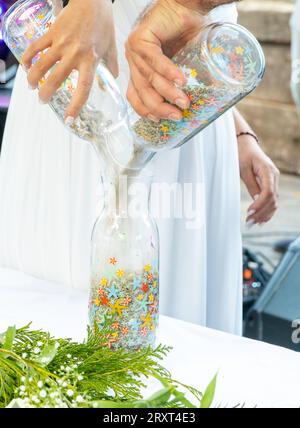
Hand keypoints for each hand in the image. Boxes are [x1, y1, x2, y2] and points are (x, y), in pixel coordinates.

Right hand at [22, 0, 117, 120]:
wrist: (92, 0)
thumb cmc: (103, 24)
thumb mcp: (111, 48)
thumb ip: (111, 68)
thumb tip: (108, 85)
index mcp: (91, 61)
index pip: (83, 89)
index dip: (75, 106)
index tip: (69, 119)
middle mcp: (75, 55)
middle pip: (56, 79)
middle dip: (46, 93)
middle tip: (42, 101)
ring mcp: (61, 43)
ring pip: (42, 65)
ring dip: (33, 78)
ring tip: (31, 87)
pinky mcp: (52, 32)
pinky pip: (36, 47)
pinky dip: (28, 58)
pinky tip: (25, 66)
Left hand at [125, 0, 209, 121]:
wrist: (189, 5)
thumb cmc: (186, 32)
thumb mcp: (181, 63)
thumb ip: (179, 83)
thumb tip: (192, 106)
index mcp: (140, 68)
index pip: (135, 96)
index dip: (146, 110)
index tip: (159, 121)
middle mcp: (134, 61)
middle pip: (142, 92)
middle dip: (160, 107)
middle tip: (177, 116)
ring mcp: (134, 50)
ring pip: (149, 79)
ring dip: (168, 93)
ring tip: (184, 101)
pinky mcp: (140, 39)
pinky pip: (154, 62)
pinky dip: (168, 73)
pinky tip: (181, 81)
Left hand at [238, 135, 279, 226]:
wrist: (245, 144)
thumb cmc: (242, 154)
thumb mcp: (243, 169)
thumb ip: (251, 184)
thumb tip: (256, 200)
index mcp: (268, 171)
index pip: (268, 193)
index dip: (260, 205)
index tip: (249, 213)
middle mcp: (274, 177)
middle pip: (273, 200)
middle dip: (261, 213)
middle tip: (248, 222)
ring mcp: (274, 181)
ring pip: (274, 202)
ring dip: (264, 214)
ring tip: (253, 223)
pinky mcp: (270, 184)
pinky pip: (272, 200)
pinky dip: (267, 210)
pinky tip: (261, 219)